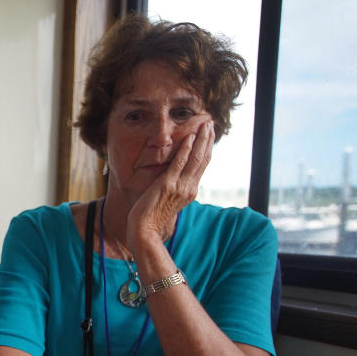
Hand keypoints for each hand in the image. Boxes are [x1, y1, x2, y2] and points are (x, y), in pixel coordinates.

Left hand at [128, 119, 213, 244]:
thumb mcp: (168, 203)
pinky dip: (185, 149)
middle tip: (210, 123)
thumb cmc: (152, 220)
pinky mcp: (167, 185)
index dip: (206, 149)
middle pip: (202, 159)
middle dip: (207, 140)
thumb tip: (175, 183)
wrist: (145, 232)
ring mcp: (179, 186)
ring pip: (195, 159)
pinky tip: (188, 137)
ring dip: (201, 140)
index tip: (209, 135)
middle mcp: (189, 188)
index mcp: (189, 191)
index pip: (201, 166)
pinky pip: (179, 164)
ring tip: (205, 125)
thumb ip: (174, 191)